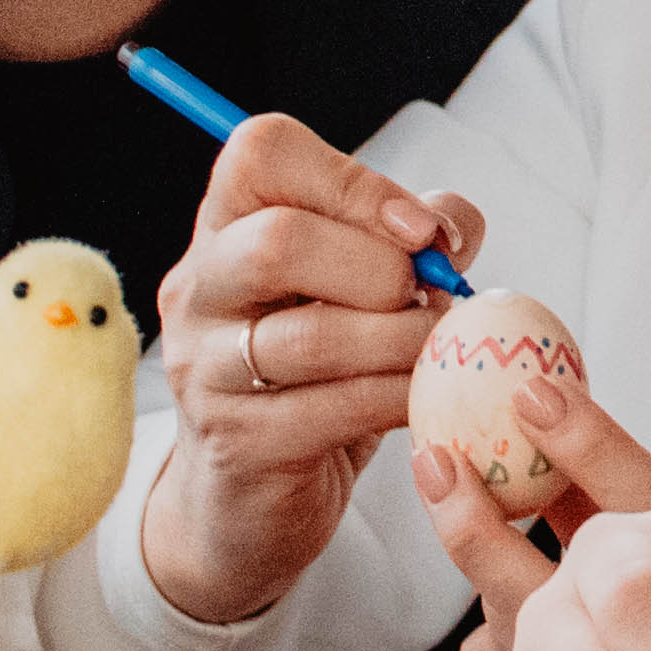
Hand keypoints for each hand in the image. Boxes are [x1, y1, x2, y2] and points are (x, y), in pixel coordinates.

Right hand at [131, 113, 488, 625]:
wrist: (250, 498)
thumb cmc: (317, 374)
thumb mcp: (360, 292)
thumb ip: (411, 241)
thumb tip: (452, 225)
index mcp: (226, 227)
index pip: (260, 153)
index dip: (353, 179)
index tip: (418, 230)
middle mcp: (198, 288)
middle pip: (278, 240)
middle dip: (379, 267)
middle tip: (424, 298)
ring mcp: (205, 368)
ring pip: (310, 335)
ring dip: (402, 339)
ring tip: (437, 351)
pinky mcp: (237, 442)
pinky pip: (332, 408)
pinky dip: (396, 397)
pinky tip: (422, 400)